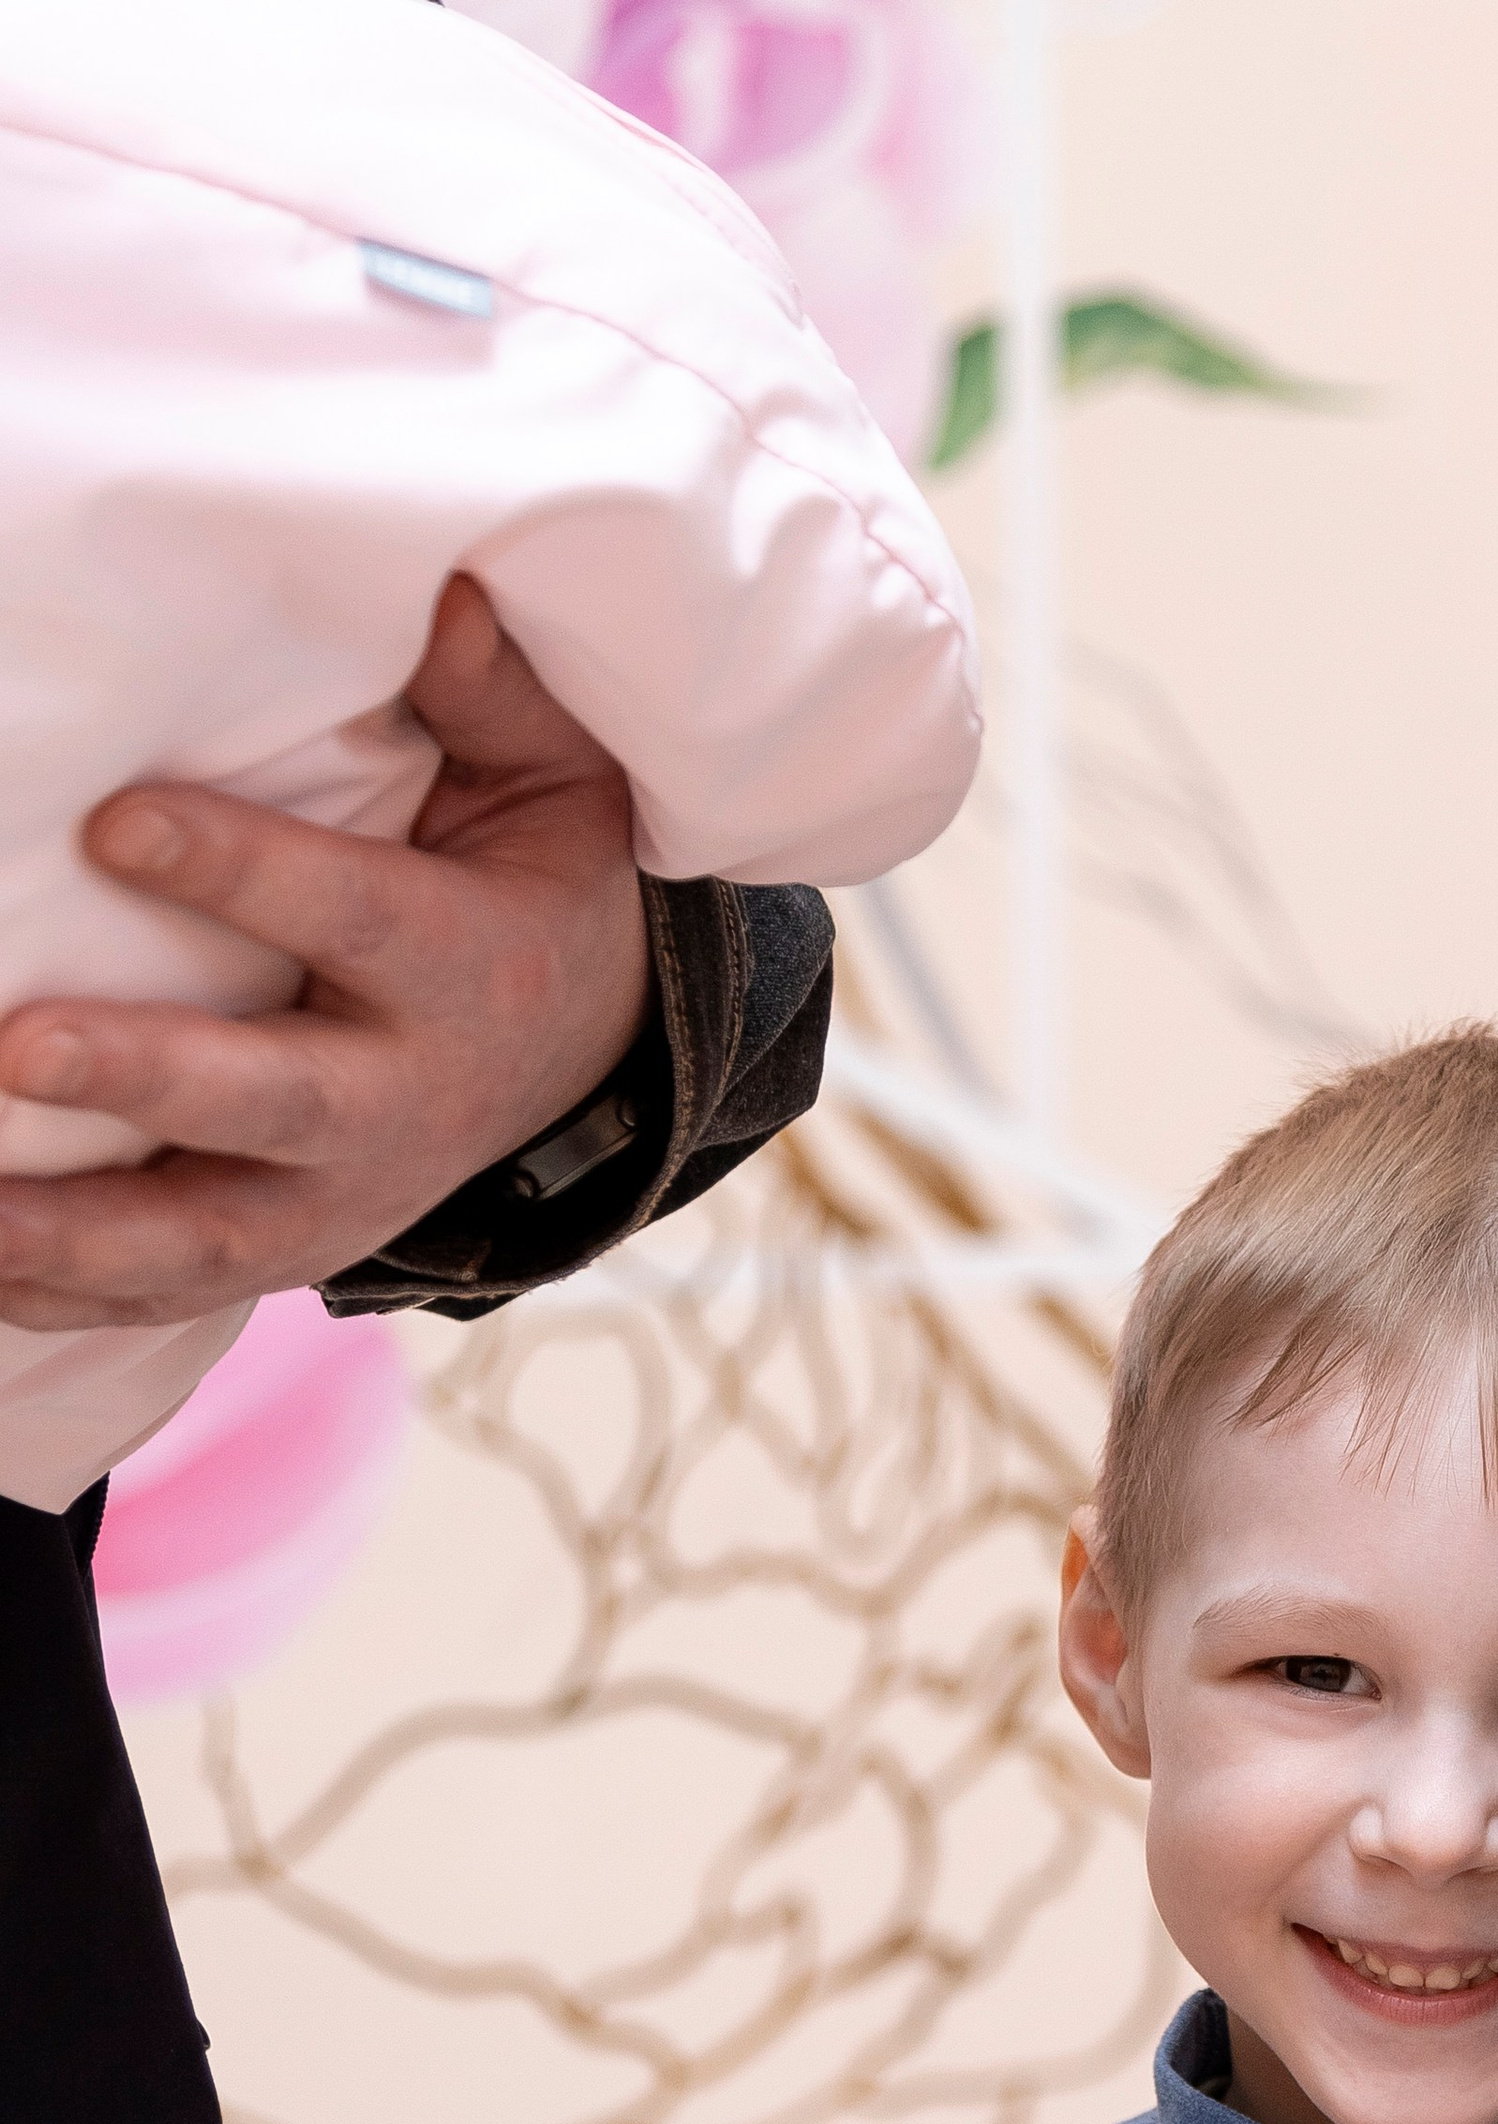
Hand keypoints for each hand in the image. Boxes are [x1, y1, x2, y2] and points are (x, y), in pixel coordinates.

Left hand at [0, 577, 652, 1331]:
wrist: (580, 1054)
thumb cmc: (532, 883)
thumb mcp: (553, 787)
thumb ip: (497, 700)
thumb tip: (450, 591)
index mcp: (468, 969)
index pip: (353, 918)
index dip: (240, 873)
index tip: (114, 822)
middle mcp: (406, 1102)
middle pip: (273, 1104)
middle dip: (146, 1079)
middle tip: (22, 1049)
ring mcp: (344, 1199)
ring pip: (211, 1240)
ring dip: (80, 1238)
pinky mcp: (291, 1253)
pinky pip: (171, 1296)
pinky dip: (70, 1297)